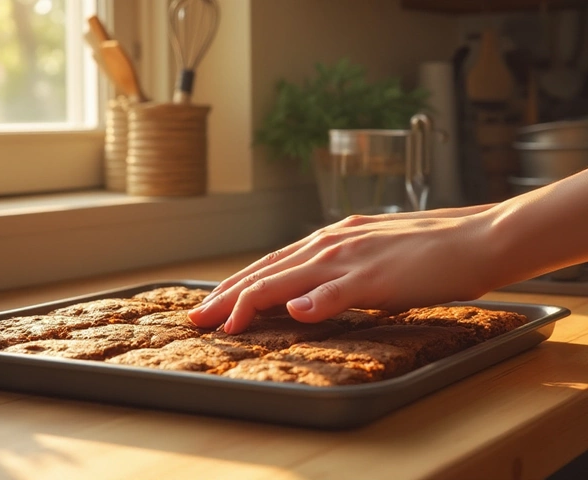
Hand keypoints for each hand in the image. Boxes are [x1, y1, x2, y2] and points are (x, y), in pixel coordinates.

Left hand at [189, 206, 494, 333]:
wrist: (474, 237)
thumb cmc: (424, 250)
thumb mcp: (369, 257)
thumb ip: (337, 273)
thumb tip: (311, 296)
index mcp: (328, 240)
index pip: (270, 265)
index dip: (235, 285)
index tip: (211, 304)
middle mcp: (330, 243)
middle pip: (266, 272)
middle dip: (227, 295)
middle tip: (196, 316)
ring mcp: (351, 258)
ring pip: (288, 279)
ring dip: (251, 301)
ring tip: (223, 322)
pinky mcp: (377, 276)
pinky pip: (339, 291)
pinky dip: (315, 303)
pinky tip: (294, 314)